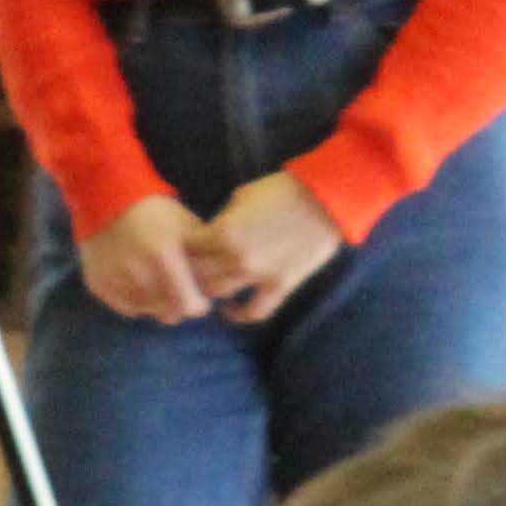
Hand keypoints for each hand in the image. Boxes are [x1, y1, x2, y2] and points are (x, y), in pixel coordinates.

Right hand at [77, 194, 214, 323]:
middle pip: (169, 314)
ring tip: (160, 284)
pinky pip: (126, 308)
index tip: (201, 300)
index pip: (189, 306)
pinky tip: (139, 283)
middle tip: (181, 293)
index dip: (199, 305)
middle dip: (179, 306)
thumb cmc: (155, 211)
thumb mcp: (187, 225)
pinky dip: (135, 301)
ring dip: (157, 303)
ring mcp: (116, 281)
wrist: (107, 197)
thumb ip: (205, 255)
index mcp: (164, 256)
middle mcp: (138, 273)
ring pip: (148, 312)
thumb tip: (223, 282)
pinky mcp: (99, 285)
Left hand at [188, 175, 343, 321]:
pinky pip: (254, 312)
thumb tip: (206, 235)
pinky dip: (238, 315)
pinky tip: (229, 310)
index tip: (181, 250)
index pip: (186, 248)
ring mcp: (258, 275)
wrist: (325, 199)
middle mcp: (236, 257)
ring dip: (208, 291)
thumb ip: (221, 220)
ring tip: (204, 287)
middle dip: (188, 271)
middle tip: (187, 271)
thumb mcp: (241, 196)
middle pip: (197, 274)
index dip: (180, 249)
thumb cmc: (282, 190)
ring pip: (218, 294)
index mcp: (223, 231)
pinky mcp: (280, 286)